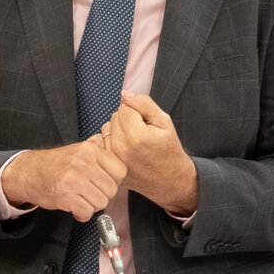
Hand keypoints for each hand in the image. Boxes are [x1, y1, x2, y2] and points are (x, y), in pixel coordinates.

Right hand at [0, 136, 125, 221]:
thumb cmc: (55, 163)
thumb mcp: (77, 149)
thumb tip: (112, 141)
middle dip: (103, 195)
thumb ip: (96, 146)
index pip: (120, 170)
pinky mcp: (65, 196)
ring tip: (82, 199)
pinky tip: (76, 207)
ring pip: (101, 202)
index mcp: (90, 150)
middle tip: (91, 192)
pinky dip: (82, 214)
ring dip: (92, 205)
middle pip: (112, 189)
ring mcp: (74, 180)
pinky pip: (87, 212)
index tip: (105, 182)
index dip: (115, 180)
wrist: (29, 172)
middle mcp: (83, 163)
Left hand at [104, 91, 198, 215]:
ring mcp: (113, 158)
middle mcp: (120, 148)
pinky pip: (104, 141)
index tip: (147, 123)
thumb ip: (144, 104)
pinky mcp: (108, 164)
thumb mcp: (164, 122)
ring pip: (108, 127)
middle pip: (115, 116)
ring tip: (135, 141)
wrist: (168, 179)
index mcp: (136, 136)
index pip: (124, 107)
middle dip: (128, 119)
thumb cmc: (168, 150)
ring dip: (119, 130)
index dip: (137, 111)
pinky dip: (114, 141)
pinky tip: (127, 148)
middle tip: (143, 133)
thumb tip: (125, 94)